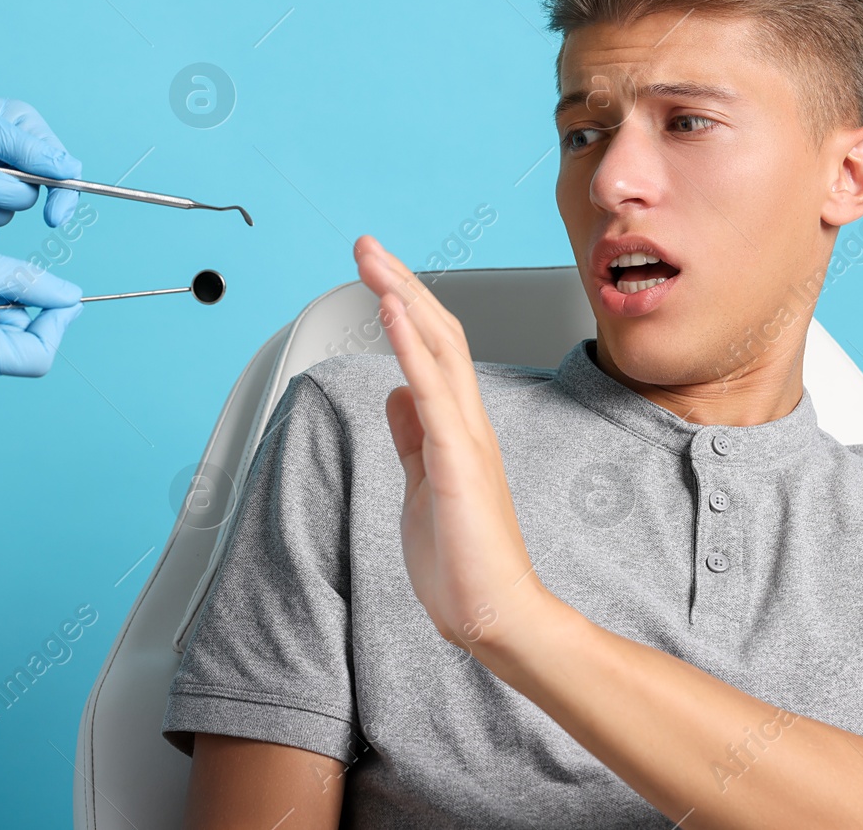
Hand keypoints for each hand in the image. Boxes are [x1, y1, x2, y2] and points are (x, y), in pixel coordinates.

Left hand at [351, 234, 553, 656]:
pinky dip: (409, 346)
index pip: (432, 348)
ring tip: (373, 261)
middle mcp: (467, 422)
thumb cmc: (465, 561)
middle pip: (437, 332)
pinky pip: (432, 391)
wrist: (496, 616)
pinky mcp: (457, 461)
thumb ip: (412, 436)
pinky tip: (390, 312)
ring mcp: (465, 438)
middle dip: (399, 283)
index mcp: (457, 427)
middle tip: (366, 245)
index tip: (375, 271)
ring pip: (437, 349)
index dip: (404, 304)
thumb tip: (395, 394)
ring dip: (402, 298)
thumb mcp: (424, 483)